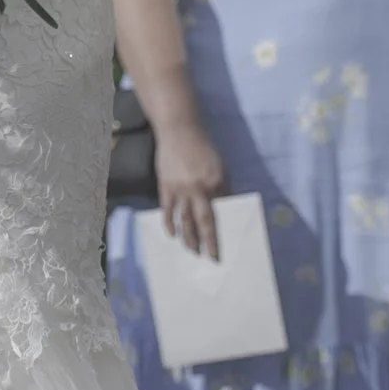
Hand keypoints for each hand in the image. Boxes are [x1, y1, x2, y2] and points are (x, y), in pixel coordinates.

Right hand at [155, 120, 227, 257]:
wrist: (179, 131)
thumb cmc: (203, 148)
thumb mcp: (220, 167)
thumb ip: (221, 187)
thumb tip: (222, 208)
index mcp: (216, 183)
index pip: (220, 213)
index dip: (220, 231)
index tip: (222, 246)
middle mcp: (199, 189)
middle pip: (204, 222)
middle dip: (207, 242)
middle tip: (209, 258)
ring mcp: (180, 189)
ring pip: (185, 220)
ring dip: (188, 238)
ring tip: (191, 251)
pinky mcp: (166, 187)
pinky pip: (167, 210)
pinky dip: (169, 224)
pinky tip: (172, 235)